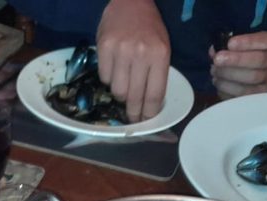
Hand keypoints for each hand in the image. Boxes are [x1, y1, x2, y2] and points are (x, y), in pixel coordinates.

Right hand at [95, 0, 170, 122]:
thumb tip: (148, 104)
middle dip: (133, 112)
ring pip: (117, 90)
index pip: (154, 95)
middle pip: (134, 97)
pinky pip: (104, 77)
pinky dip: (108, 78)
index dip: (148, 113)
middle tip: (131, 118)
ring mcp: (120, 51)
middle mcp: (140, 54)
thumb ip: (156, 74)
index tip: (144, 122)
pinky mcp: (104, 47)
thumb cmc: (149, 27)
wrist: (131, 1)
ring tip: (123, 85)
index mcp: (160, 55)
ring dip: (120, 93)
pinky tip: (113, 69)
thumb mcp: (162, 48)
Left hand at [210, 31, 266, 98]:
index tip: (230, 43)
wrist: (244, 75)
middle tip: (218, 59)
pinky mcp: (257, 96)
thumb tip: (214, 51)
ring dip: (229, 74)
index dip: (248, 42)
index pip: (266, 40)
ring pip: (252, 78)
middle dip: (236, 60)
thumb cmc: (240, 56)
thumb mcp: (237, 46)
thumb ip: (226, 45)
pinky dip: (227, 88)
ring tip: (215, 71)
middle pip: (260, 60)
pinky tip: (218, 82)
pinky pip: (244, 94)